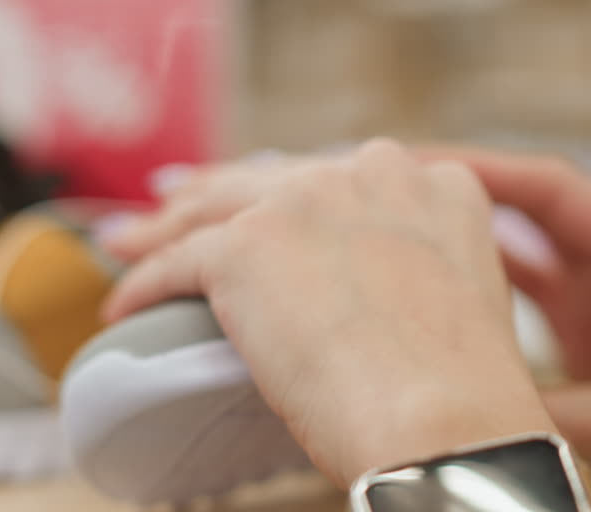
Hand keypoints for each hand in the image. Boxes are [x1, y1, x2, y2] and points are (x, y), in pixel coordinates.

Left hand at [102, 140, 556, 486]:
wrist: (446, 417)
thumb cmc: (466, 391)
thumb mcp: (463, 294)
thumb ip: (418, 266)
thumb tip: (372, 291)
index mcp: (430, 184)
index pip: (342, 179)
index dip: (294, 191)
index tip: (269, 202)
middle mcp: (366, 175)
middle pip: (269, 181)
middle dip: (216, 191)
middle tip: (175, 200)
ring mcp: (302, 204)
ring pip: (212, 209)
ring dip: (162, 227)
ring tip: (128, 242)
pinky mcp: (245, 247)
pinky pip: (177, 262)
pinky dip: (144, 283)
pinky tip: (124, 305)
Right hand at [419, 147, 590, 511]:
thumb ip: (542, 407)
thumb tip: (452, 400)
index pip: (557, 190)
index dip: (483, 170)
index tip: (415, 163)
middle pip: (533, 204)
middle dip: (462, 188)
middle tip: (390, 180)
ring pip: (524, 244)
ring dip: (467, 230)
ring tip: (398, 217)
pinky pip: (527, 288)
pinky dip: (481, 278)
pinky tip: (430, 275)